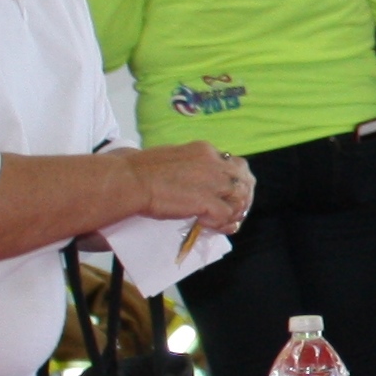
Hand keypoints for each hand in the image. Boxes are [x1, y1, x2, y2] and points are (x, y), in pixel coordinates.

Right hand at [124, 142, 254, 235]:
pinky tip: (207, 226)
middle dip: (243, 198)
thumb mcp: (174, 157)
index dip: (236, 182)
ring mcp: (212, 181)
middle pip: (245, 180)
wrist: (131, 179)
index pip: (234, 164)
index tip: (229, 195)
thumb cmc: (141, 169)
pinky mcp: (206, 201)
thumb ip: (192, 166)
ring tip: (223, 223)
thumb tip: (198, 182)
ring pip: (240, 199)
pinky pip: (226, 216)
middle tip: (235, 212)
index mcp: (205, 150)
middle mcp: (214, 163)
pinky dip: (220, 224)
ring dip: (234, 213)